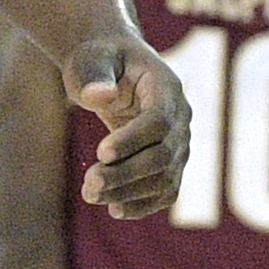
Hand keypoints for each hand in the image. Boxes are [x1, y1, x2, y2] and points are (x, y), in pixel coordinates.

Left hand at [68, 36, 187, 221]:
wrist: (114, 69)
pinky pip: (164, 191)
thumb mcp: (91, 58)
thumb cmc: (100, 60)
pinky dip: (142, 204)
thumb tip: (99, 96)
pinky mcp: (170, 163)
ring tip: (90, 194)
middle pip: (162, 155)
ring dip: (127, 193)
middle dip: (125, 174)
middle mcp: (181, 117)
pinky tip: (114, 210)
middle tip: (88, 185)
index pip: (159, 120)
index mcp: (167, 87)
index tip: (100, 153)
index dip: (133, 139)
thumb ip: (94, 74)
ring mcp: (179, 143)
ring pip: (163, 178)